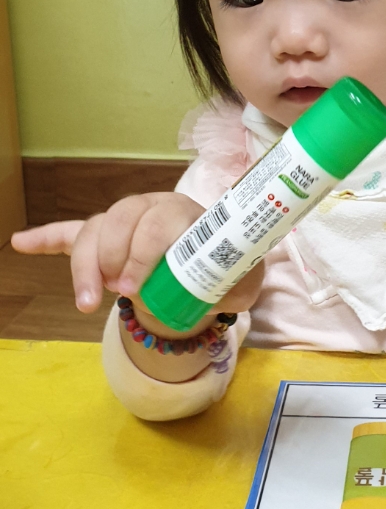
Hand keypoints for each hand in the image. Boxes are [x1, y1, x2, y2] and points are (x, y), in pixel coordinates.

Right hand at [11, 193, 264, 324]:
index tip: (133, 287)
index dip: (143, 252)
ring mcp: (124, 221)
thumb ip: (238, 285)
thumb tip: (227, 289)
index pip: (159, 221)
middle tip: (117, 292)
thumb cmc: (224, 269)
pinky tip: (20, 242)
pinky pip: (70, 232)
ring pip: (95, 229)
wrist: (211, 265)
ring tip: (85, 300)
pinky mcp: (104, 237)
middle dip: (113, 255)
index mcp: (185, 213)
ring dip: (85, 264)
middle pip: (121, 218)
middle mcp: (150, 208)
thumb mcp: (240, 280)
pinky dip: (45, 237)